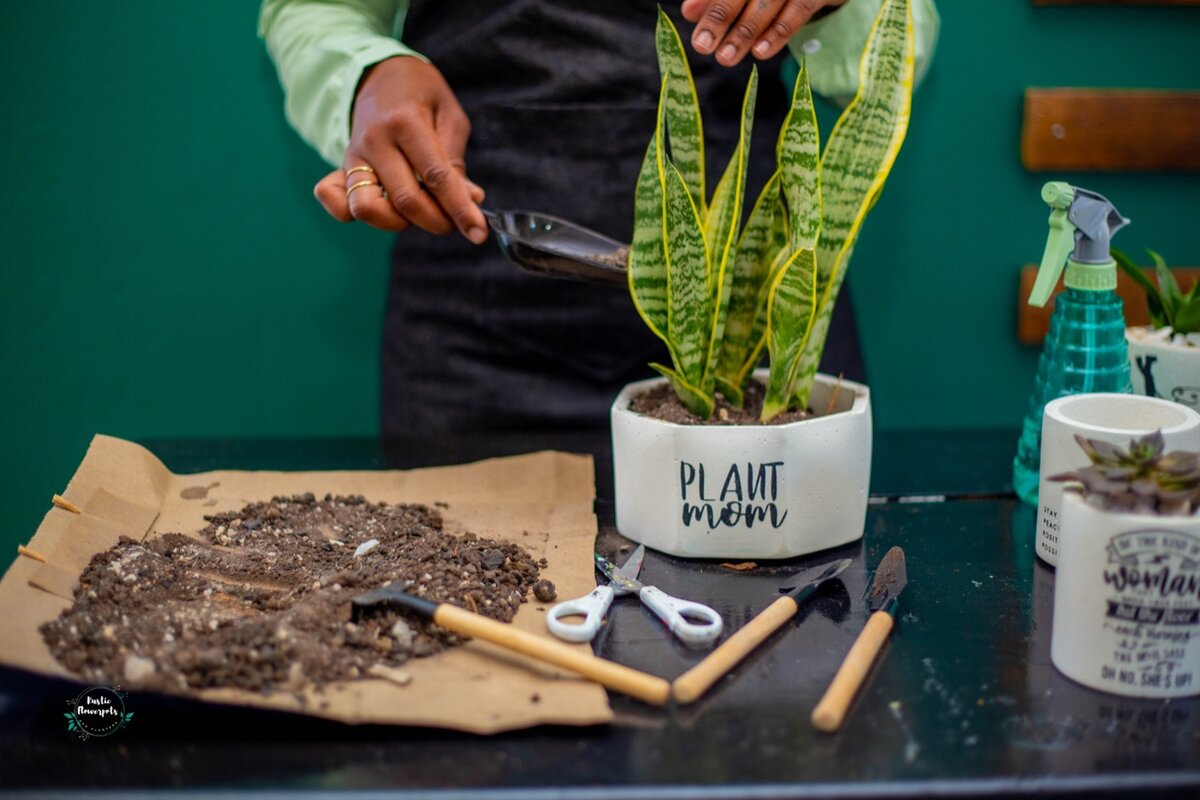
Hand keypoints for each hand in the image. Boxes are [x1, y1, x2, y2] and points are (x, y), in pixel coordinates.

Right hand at [314, 56, 487, 243]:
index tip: (478, 232)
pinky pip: (336, 202)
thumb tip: (470, 200)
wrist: (379, 74)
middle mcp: (375, 141)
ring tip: (419, 211)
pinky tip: (382, 211)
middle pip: (405, 200)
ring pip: (367, 209)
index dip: (460, 209)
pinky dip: (351, 214)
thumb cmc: (421, 95)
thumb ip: (455, 161)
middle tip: (453, 220)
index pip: (435, 176)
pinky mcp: (342, 167)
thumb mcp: (449, 116)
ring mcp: (354, 156)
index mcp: (405, 121)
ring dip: (398, 223)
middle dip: (436, 221)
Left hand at [681, 0, 846, 66]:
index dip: (708, 5)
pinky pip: (798, 11)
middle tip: (703, 47)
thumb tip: (689, 12)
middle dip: (720, 18)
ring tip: (726, 58)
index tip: (692, 27)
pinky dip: (778, 33)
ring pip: (766, 4)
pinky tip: (760, 51)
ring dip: (745, 33)